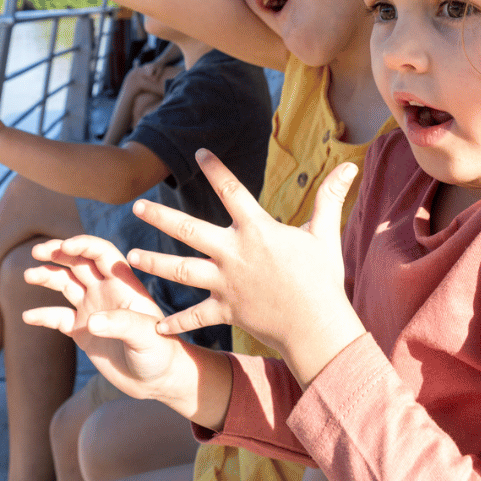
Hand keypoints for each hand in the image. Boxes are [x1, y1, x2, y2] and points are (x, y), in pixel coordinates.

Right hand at [24, 236, 183, 402]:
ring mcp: (92, 309)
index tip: (63, 247)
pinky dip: (43, 315)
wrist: (157, 380)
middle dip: (58, 253)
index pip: (101, 253)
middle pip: (78, 262)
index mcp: (123, 283)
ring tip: (28, 275)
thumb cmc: (160, 352)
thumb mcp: (146, 336)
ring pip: (65, 284)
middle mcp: (106, 291)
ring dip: (47, 276)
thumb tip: (91, 320)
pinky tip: (28, 317)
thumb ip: (122, 324)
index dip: (82, 245)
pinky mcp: (82, 331)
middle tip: (36, 251)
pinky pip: (58, 318)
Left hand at [129, 149, 366, 385]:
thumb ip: (329, 198)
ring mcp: (226, 284)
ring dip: (154, 264)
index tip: (199, 152)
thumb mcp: (325, 235)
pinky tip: (156, 325)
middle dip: (160, 218)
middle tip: (136, 206)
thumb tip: (350, 165)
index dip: (215, 169)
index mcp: (257, 230)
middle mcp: (234, 254)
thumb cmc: (323, 279)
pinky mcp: (225, 311)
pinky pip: (195, 317)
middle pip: (189, 230)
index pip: (231, 190)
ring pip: (182, 271)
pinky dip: (176, 322)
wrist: (318, 328)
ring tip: (130, 256)